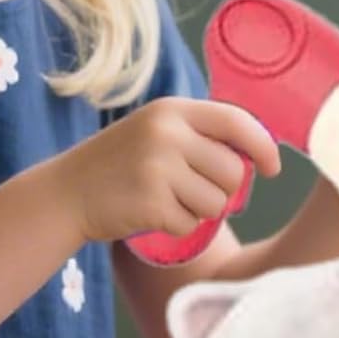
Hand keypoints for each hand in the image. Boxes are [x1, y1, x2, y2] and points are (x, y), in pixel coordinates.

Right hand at [56, 98, 281, 245]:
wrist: (66, 193)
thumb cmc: (119, 165)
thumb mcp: (155, 132)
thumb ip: (198, 135)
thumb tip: (256, 155)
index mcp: (171, 110)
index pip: (236, 121)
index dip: (262, 146)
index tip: (272, 168)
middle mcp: (166, 133)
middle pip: (232, 171)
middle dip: (222, 190)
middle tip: (189, 190)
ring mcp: (158, 167)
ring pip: (217, 203)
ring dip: (199, 211)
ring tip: (166, 199)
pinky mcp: (151, 202)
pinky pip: (191, 225)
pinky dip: (177, 227)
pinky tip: (150, 214)